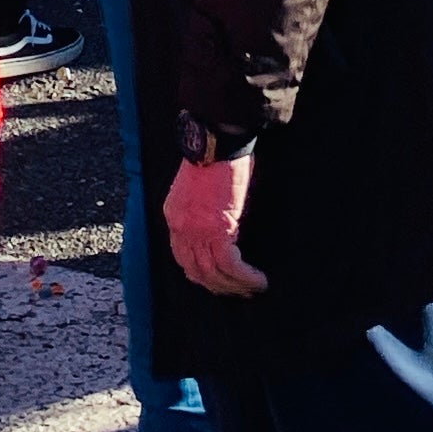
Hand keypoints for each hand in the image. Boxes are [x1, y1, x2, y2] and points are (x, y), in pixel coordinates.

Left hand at [165, 149, 266, 295]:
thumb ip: (203, 210)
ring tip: (253, 289)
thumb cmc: (216, 155)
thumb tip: (222, 226)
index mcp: (174, 215)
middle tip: (239, 292)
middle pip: (196, 271)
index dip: (200, 273)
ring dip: (235, 286)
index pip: (182, 256)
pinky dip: (245, 276)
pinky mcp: (218, 229)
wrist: (219, 139)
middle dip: (218, 286)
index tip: (218, 281)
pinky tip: (258, 280)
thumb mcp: (199, 186)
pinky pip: (231, 264)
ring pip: (214, 273)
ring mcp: (197, 231)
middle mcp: (181, 228)